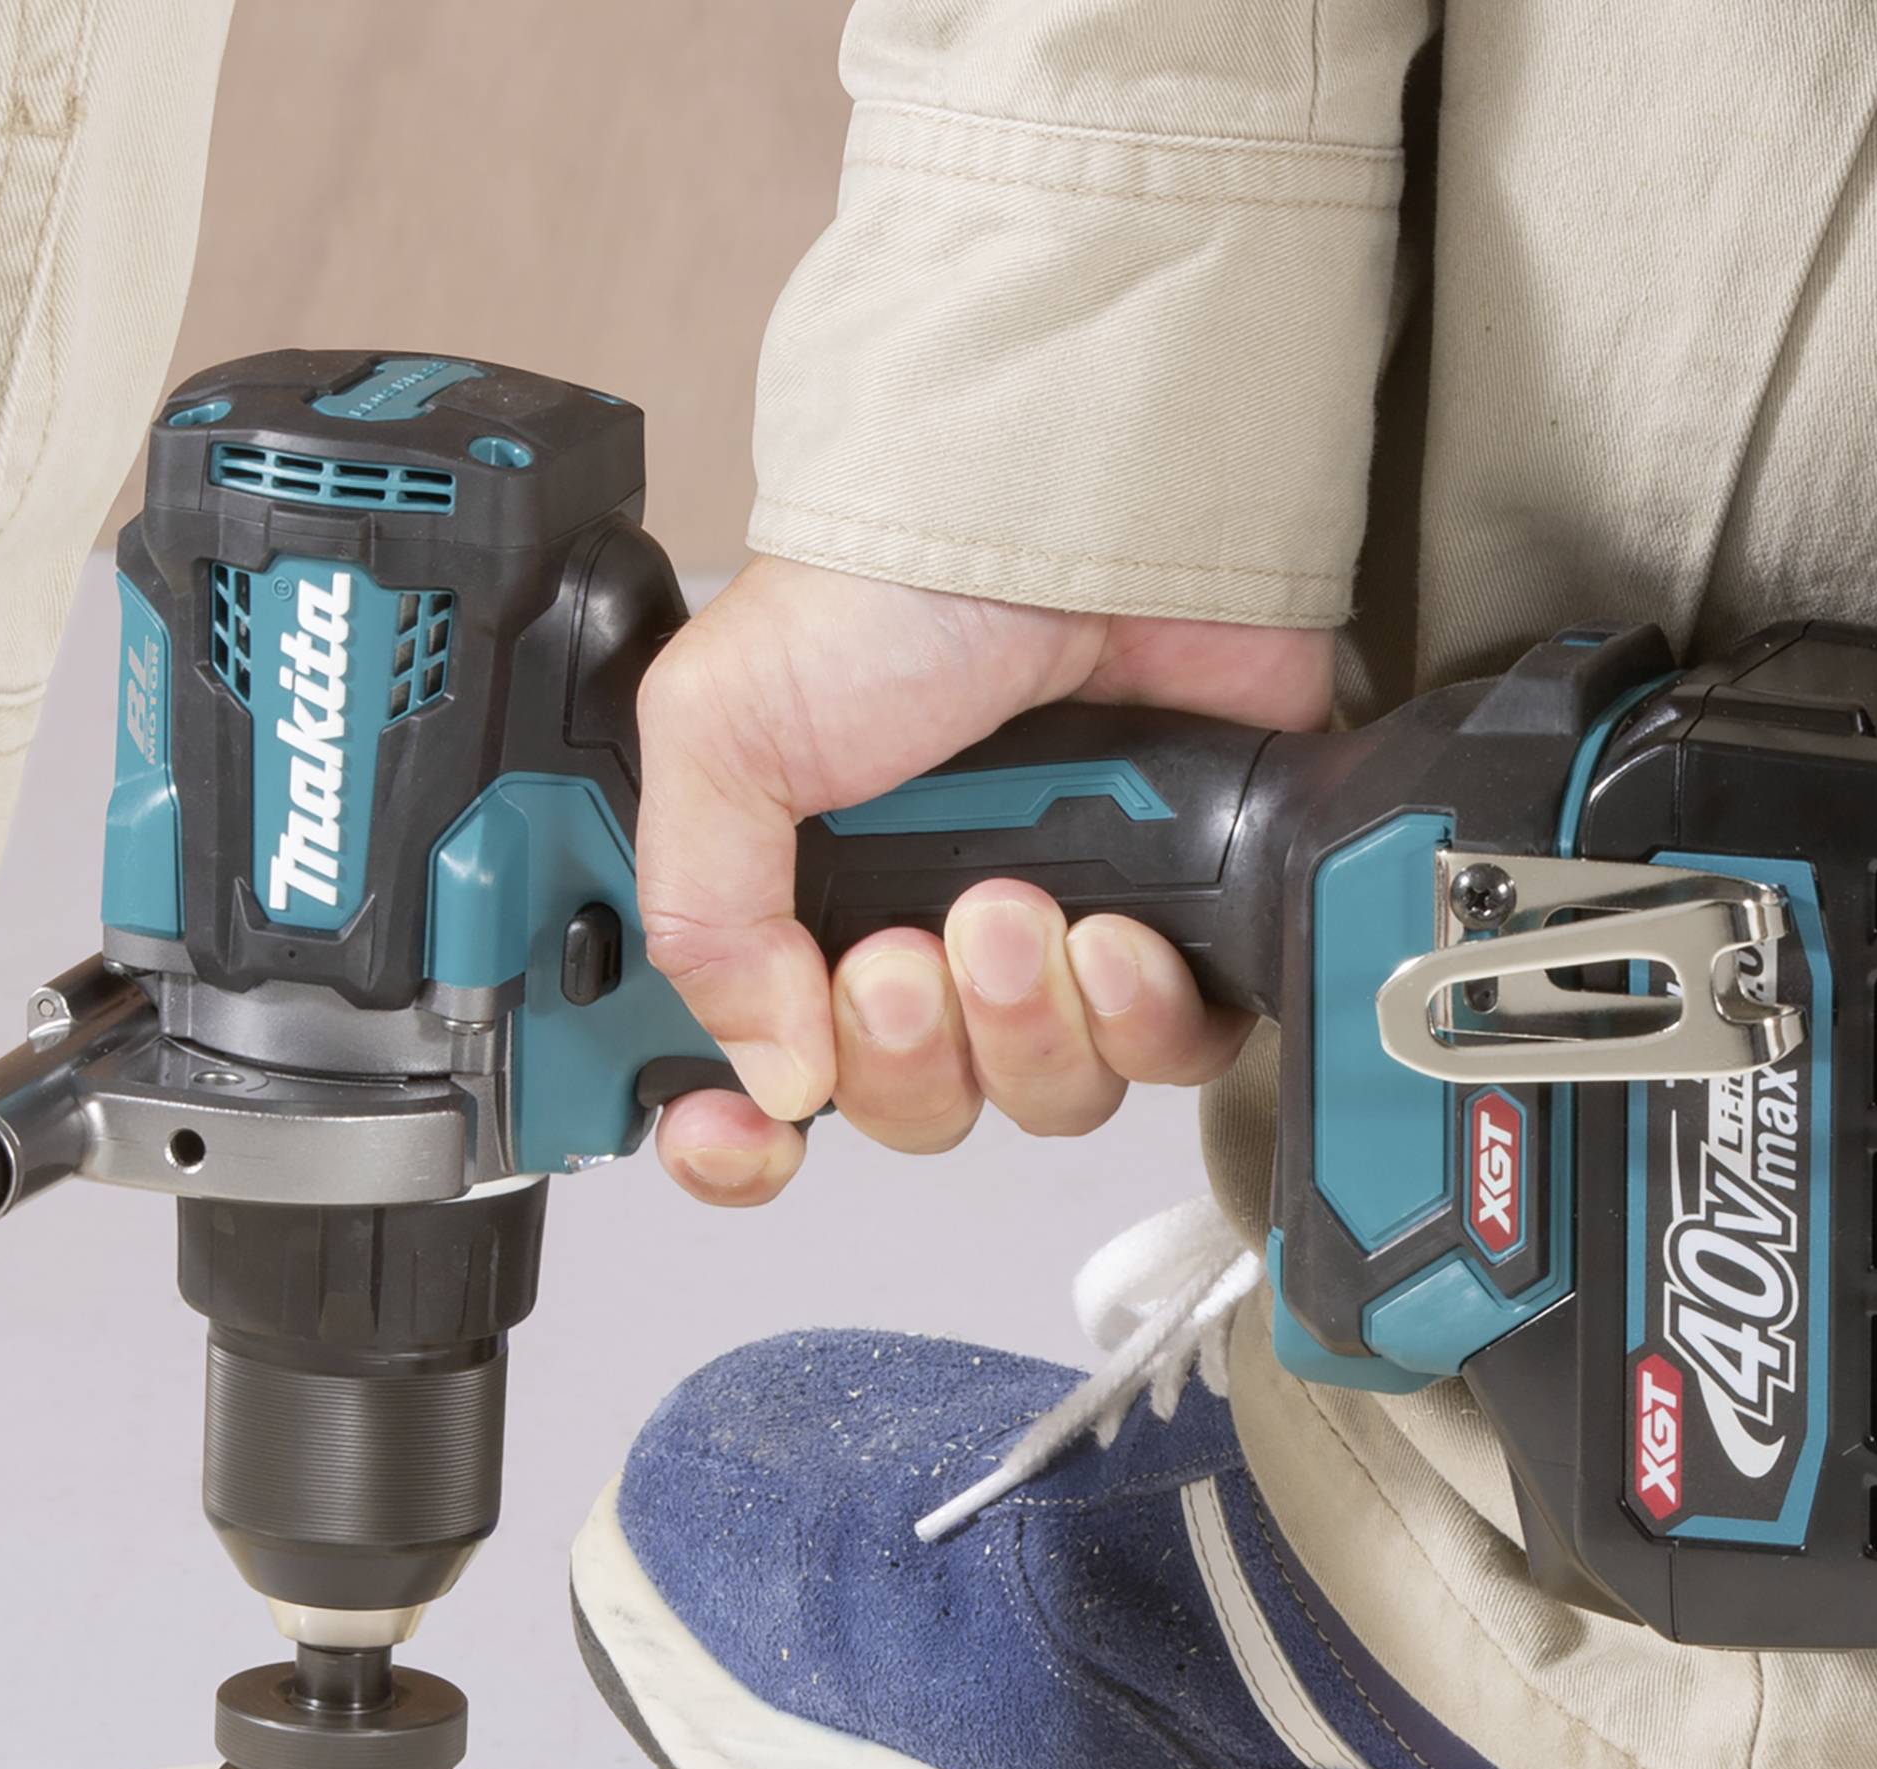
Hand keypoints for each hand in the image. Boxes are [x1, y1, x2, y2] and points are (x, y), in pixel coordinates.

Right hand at [633, 556, 1333, 1204]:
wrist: (1069, 514)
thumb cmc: (890, 595)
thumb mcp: (717, 732)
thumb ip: (700, 916)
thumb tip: (767, 1071)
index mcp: (796, 915)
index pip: (753, 1088)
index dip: (739, 1146)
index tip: (744, 1138)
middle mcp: (920, 944)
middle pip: (908, 1113)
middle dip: (903, 1059)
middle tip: (904, 959)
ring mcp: (1048, 943)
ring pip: (1036, 1097)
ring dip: (1018, 1030)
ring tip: (1015, 910)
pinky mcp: (1176, 929)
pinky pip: (1162, 1057)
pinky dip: (1137, 1020)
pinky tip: (1115, 936)